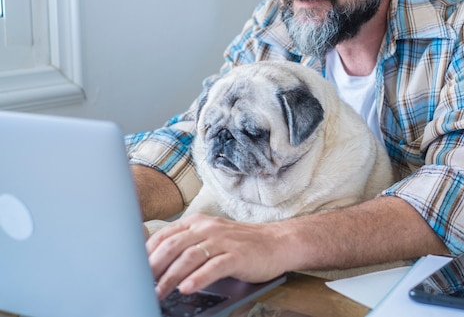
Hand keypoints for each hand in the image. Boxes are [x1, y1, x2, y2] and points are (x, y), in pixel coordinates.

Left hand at [146, 213, 288, 300]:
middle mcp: (208, 228)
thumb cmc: (241, 243)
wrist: (277, 242)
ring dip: (171, 276)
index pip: (165, 234)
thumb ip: (188, 244)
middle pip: (174, 245)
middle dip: (154, 267)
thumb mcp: (211, 237)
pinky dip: (198, 278)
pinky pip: (214, 267)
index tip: (133, 270)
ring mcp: (224, 241)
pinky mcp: (238, 256)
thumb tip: (157, 263)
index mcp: (198, 222)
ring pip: (190, 257)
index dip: (147, 253)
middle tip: (141, 285)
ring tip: (159, 292)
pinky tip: (187, 288)